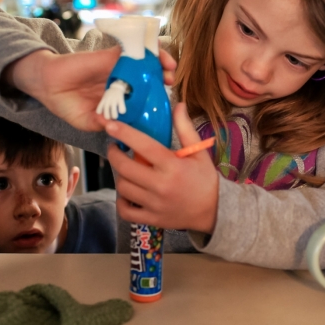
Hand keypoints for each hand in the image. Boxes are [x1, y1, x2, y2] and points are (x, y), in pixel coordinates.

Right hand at [5, 48, 176, 131]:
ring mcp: (117, 69)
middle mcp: (121, 83)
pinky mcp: (110, 56)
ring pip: (144, 63)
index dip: (156, 100)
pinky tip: (156, 56)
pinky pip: (131, 50)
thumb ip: (105, 124)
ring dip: (160, 64)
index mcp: (118, 100)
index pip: (143, 99)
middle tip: (172, 85)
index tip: (168, 106)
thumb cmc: (66, 104)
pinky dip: (145, 51)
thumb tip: (120, 129)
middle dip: (163, 81)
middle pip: (148, 79)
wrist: (47, 85)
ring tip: (170, 70)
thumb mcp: (88, 122)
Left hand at [104, 103, 218, 232]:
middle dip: (114, 154)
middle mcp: (161, 185)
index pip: (144, 145)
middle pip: (125, 168)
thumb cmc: (205, 180)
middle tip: (115, 147)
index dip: (124, 133)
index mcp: (173, 166)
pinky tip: (127, 192)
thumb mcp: (199, 153)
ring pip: (123, 188)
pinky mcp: (151, 219)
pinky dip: (121, 201)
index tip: (110, 124)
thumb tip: (178, 105)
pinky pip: (125, 211)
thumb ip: (186, 129)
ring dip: (119, 175)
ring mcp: (154, 204)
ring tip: (124, 168)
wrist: (214, 212)